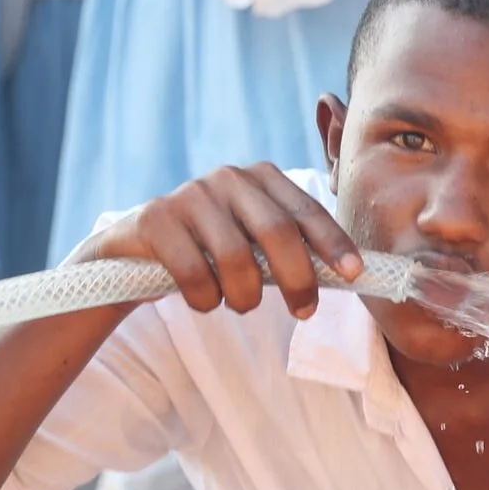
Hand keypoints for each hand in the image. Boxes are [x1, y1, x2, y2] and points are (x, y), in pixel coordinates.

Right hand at [71, 162, 363, 318]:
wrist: (134, 252)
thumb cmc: (210, 252)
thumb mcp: (254, 242)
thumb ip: (294, 248)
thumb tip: (351, 273)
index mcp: (260, 178)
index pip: (305, 210)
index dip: (332, 242)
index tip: (354, 273)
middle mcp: (227, 178)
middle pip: (277, 232)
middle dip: (298, 279)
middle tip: (304, 311)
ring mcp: (189, 194)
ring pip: (236, 259)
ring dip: (245, 297)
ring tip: (239, 304)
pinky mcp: (155, 218)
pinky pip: (195, 274)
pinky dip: (206, 299)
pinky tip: (204, 300)